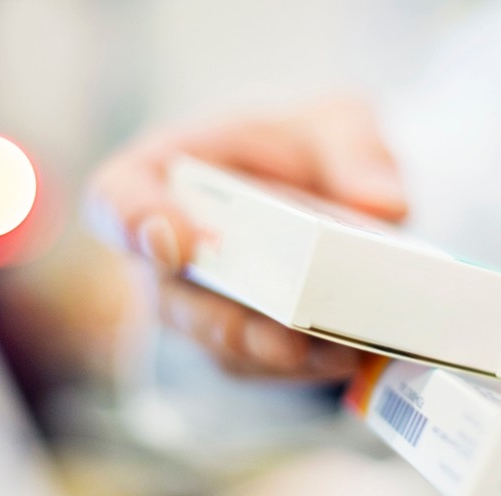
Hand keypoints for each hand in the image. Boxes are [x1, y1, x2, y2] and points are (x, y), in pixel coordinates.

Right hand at [89, 97, 406, 379]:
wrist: (334, 189)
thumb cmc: (307, 148)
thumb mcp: (340, 123)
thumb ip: (357, 148)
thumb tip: (382, 203)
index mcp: (166, 174)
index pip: (118, 198)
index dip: (136, 223)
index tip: (179, 245)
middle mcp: (171, 250)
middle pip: (171, 299)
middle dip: (224, 324)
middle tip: (279, 337)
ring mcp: (203, 305)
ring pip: (219, 344)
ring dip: (277, 356)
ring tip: (339, 354)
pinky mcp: (247, 343)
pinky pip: (263, 366)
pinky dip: (308, 368)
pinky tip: (355, 357)